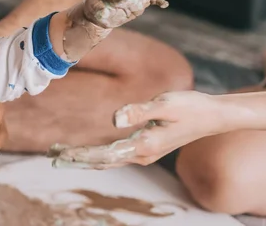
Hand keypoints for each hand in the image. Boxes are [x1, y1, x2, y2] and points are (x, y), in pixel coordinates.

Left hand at [46, 90, 227, 168]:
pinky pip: (115, 155)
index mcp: (145, 145)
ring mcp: (144, 154)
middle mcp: (143, 154)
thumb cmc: (190, 106)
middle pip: (102, 161)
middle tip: (52, 156)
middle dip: (77, 159)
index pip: (106, 154)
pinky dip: (97, 155)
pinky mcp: (145, 148)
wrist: (213, 116)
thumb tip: (114, 119)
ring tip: (60, 154)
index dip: (83, 155)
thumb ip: (140, 111)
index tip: (62, 154)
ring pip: (108, 160)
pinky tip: (84, 153)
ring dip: (84, 158)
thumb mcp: (165, 103)